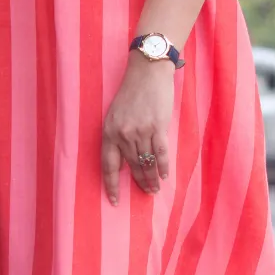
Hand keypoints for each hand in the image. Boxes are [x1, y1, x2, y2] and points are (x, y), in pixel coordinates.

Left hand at [102, 56, 175, 204]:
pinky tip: (165, 176)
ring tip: (155, 189)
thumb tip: (121, 163)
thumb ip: (116, 138)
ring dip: (152, 178)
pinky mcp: (158, 127)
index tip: (115, 202)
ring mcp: (141, 131)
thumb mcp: (114, 116)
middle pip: (131, 167)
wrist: (147, 73)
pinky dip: (164, 167)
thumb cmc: (131, 93)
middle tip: (146, 194)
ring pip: (147, 163)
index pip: (108, 166)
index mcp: (109, 132)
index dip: (112, 186)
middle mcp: (123, 134)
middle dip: (139, 183)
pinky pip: (161, 153)